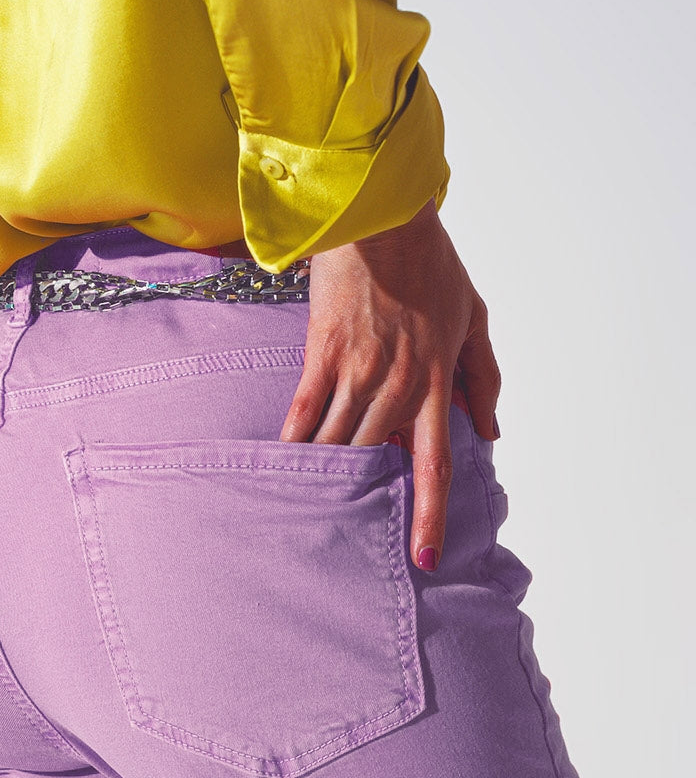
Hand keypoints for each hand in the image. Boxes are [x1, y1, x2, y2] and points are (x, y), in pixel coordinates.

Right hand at [279, 197, 500, 571]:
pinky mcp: (321, 355)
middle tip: (351, 540)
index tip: (424, 559)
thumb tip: (491, 430)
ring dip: (327, 481)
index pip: (434, 464)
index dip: (429, 516)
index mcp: (437, 382)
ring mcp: (356, 371)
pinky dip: (295, 445)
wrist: (380, 219)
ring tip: (313, 513)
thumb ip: (485, 378)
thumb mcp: (475, 318)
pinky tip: (285, 470)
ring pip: (338, 445)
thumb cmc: (431, 266)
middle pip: (377, 463)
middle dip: (364, 504)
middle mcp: (397, 385)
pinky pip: (304, 414)